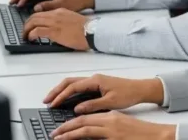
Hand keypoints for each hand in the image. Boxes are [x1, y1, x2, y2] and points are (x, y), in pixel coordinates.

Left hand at [22, 8, 88, 50]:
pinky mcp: (54, 31)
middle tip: (25, 31)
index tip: (32, 25)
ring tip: (26, 36)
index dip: (34, 19)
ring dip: (26, 29)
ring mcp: (54, 22)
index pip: (42, 13)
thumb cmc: (86, 29)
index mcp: (61, 11)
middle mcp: (55, 15)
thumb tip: (57, 29)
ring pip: (32, 22)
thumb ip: (63, 21)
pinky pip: (36, 31)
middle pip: (34, 16)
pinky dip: (31, 35)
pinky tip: (31, 39)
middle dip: (27, 24)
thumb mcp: (73, 20)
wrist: (93, 31)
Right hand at [45, 74, 164, 113]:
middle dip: (56, 90)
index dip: (61, 96)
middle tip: (46, 101)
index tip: (52, 104)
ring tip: (52, 100)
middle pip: (69, 82)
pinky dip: (70, 92)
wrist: (141, 89)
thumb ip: (92, 105)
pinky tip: (66, 100)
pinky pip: (80, 86)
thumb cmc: (128, 93)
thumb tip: (76, 109)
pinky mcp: (98, 84)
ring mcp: (95, 81)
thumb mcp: (110, 102)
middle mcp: (94, 78)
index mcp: (96, 80)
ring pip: (74, 83)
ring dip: (62, 90)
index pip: (73, 87)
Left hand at [53, 111, 175, 139]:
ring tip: (58, 138)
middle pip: (83, 122)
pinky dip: (82, 139)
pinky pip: (94, 139)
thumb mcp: (123, 126)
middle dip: (65, 128)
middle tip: (54, 134)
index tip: (61, 128)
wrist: (159, 136)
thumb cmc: (142, 133)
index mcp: (112, 116)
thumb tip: (92, 131)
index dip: (71, 122)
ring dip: (69, 134)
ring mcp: (112, 132)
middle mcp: (111, 122)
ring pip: (85, 130)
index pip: (87, 117)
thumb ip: (108, 127)